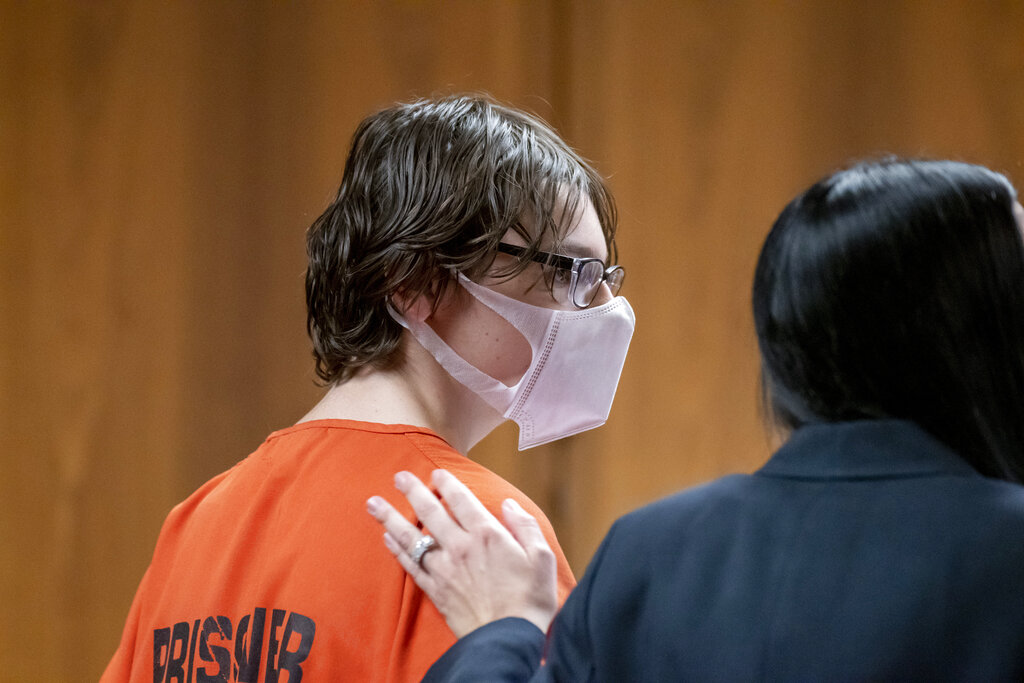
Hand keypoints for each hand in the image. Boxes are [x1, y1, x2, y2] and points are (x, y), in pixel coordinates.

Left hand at [366, 469, 558, 637]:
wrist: (509, 640)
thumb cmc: (531, 600)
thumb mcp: (542, 557)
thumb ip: (525, 526)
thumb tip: (508, 505)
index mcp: (487, 535)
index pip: (461, 500)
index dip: (447, 483)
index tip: (437, 472)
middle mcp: (460, 548)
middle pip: (430, 513)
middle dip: (412, 491)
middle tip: (398, 476)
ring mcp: (444, 570)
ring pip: (412, 538)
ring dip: (391, 518)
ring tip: (373, 503)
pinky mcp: (436, 591)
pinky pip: (411, 566)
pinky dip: (397, 551)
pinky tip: (387, 539)